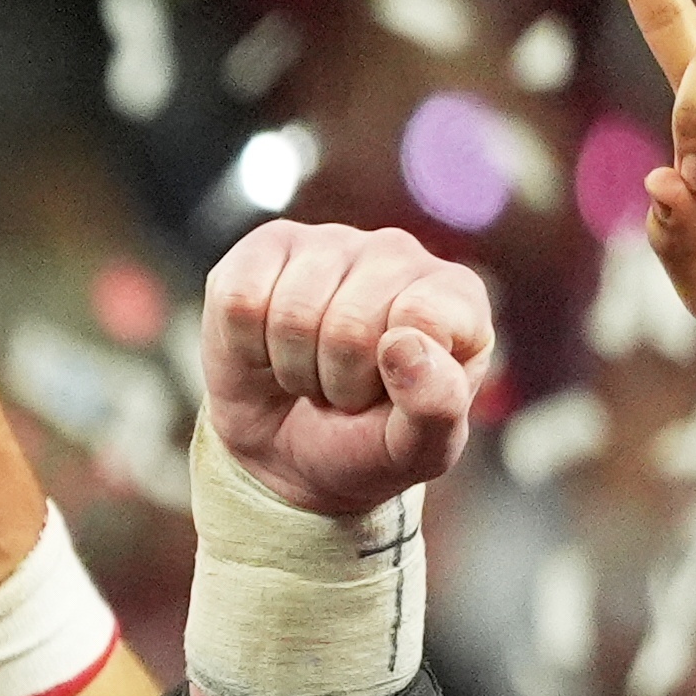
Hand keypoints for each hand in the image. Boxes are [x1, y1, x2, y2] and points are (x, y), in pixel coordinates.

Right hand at [198, 220, 494, 516]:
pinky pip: (240, 297)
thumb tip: (405, 344)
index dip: (390, 376)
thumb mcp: (416, 451)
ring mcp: (330, 243)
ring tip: (308, 372)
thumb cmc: (365, 445)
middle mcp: (398, 254)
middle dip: (335, 381)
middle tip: (341, 393)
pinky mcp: (267, 246)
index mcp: (455, 296)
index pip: (422, 316)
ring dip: (291, 366)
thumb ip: (436, 406)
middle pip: (349, 323)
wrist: (287, 452)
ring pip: (291, 311)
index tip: (388, 394)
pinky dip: (245, 344)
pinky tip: (267, 347)